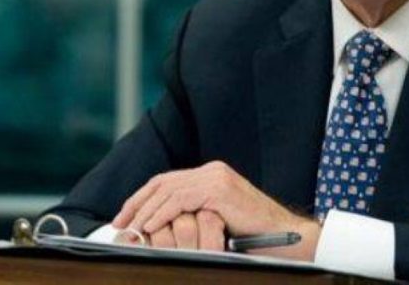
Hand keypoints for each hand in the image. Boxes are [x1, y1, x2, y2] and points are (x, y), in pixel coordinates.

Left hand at [112, 161, 320, 260]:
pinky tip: (149, 226)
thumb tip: (160, 227)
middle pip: (163, 182)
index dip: (143, 198)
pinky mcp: (219, 189)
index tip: (125, 217)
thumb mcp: (216, 222)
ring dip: (145, 210)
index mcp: (212, 176)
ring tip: (131, 228)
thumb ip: (194, 216)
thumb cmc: (254, 237)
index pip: (167, 181)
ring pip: (168, 189)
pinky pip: (181, 199)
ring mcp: (217, 178)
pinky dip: (161, 213)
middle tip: (120, 222)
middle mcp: (213, 171)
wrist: (287, 238)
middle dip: (137, 203)